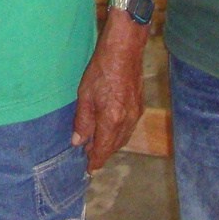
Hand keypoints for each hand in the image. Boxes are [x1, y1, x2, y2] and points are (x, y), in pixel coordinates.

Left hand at [71, 16, 146, 171]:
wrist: (125, 50)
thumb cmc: (101, 69)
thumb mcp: (85, 95)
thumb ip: (82, 121)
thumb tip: (78, 141)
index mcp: (111, 120)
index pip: (103, 149)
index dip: (95, 161)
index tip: (89, 169)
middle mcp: (127, 121)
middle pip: (114, 146)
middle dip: (102, 152)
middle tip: (89, 155)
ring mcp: (136, 114)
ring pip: (123, 138)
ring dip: (111, 144)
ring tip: (97, 143)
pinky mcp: (140, 106)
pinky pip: (129, 128)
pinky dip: (119, 133)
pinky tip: (110, 129)